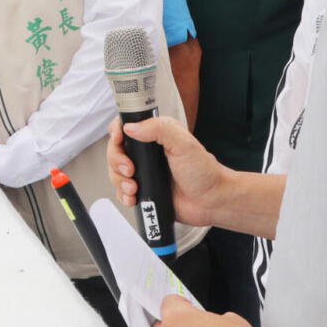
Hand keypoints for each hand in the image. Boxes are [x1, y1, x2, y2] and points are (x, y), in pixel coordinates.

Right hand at [107, 115, 222, 228]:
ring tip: (134, 187)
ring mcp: (144, 171)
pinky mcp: (143, 188)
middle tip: (130, 169)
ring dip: (119, 180)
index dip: (117, 132)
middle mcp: (147, 151)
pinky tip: (133, 197)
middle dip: (117, 161)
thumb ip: (159, 129)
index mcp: (156, 134)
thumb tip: (131, 127)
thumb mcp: (184, 144)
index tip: (118, 140)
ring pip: (115, 171)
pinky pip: (122, 190)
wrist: (211, 201)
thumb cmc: (204, 172)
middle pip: (116, 150)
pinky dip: (123, 195)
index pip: (126, 126)